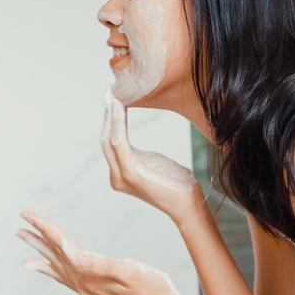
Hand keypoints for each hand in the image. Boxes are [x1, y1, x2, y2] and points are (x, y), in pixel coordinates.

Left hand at [17, 212, 189, 294]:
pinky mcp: (94, 292)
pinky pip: (65, 278)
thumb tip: (70, 253)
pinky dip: (52, 270)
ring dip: (41, 252)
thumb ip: (98, 263)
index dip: (45, 228)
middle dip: (37, 237)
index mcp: (90, 275)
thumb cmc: (154, 291)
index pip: (62, 246)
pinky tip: (48, 267)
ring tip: (25, 241)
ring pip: (57, 266)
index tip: (28, 215)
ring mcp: (88, 290)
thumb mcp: (130, 272)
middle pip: (54, 255)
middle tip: (21, 222)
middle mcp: (83, 284)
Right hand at [101, 89, 203, 223]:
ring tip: (114, 95)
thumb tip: (131, 136)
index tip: (113, 98)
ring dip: (111, 115)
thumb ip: (140, 153)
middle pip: (105, 138)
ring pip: (110, 139)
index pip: (110, 141)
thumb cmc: (176, 183)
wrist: (188, 203)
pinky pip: (120, 143)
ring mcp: (121, 177)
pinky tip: (120, 108)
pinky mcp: (131, 174)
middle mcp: (116, 176)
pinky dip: (118, 123)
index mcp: (121, 172)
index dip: (110, 119)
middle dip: (107, 114)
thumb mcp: (154, 162)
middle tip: (110, 91)